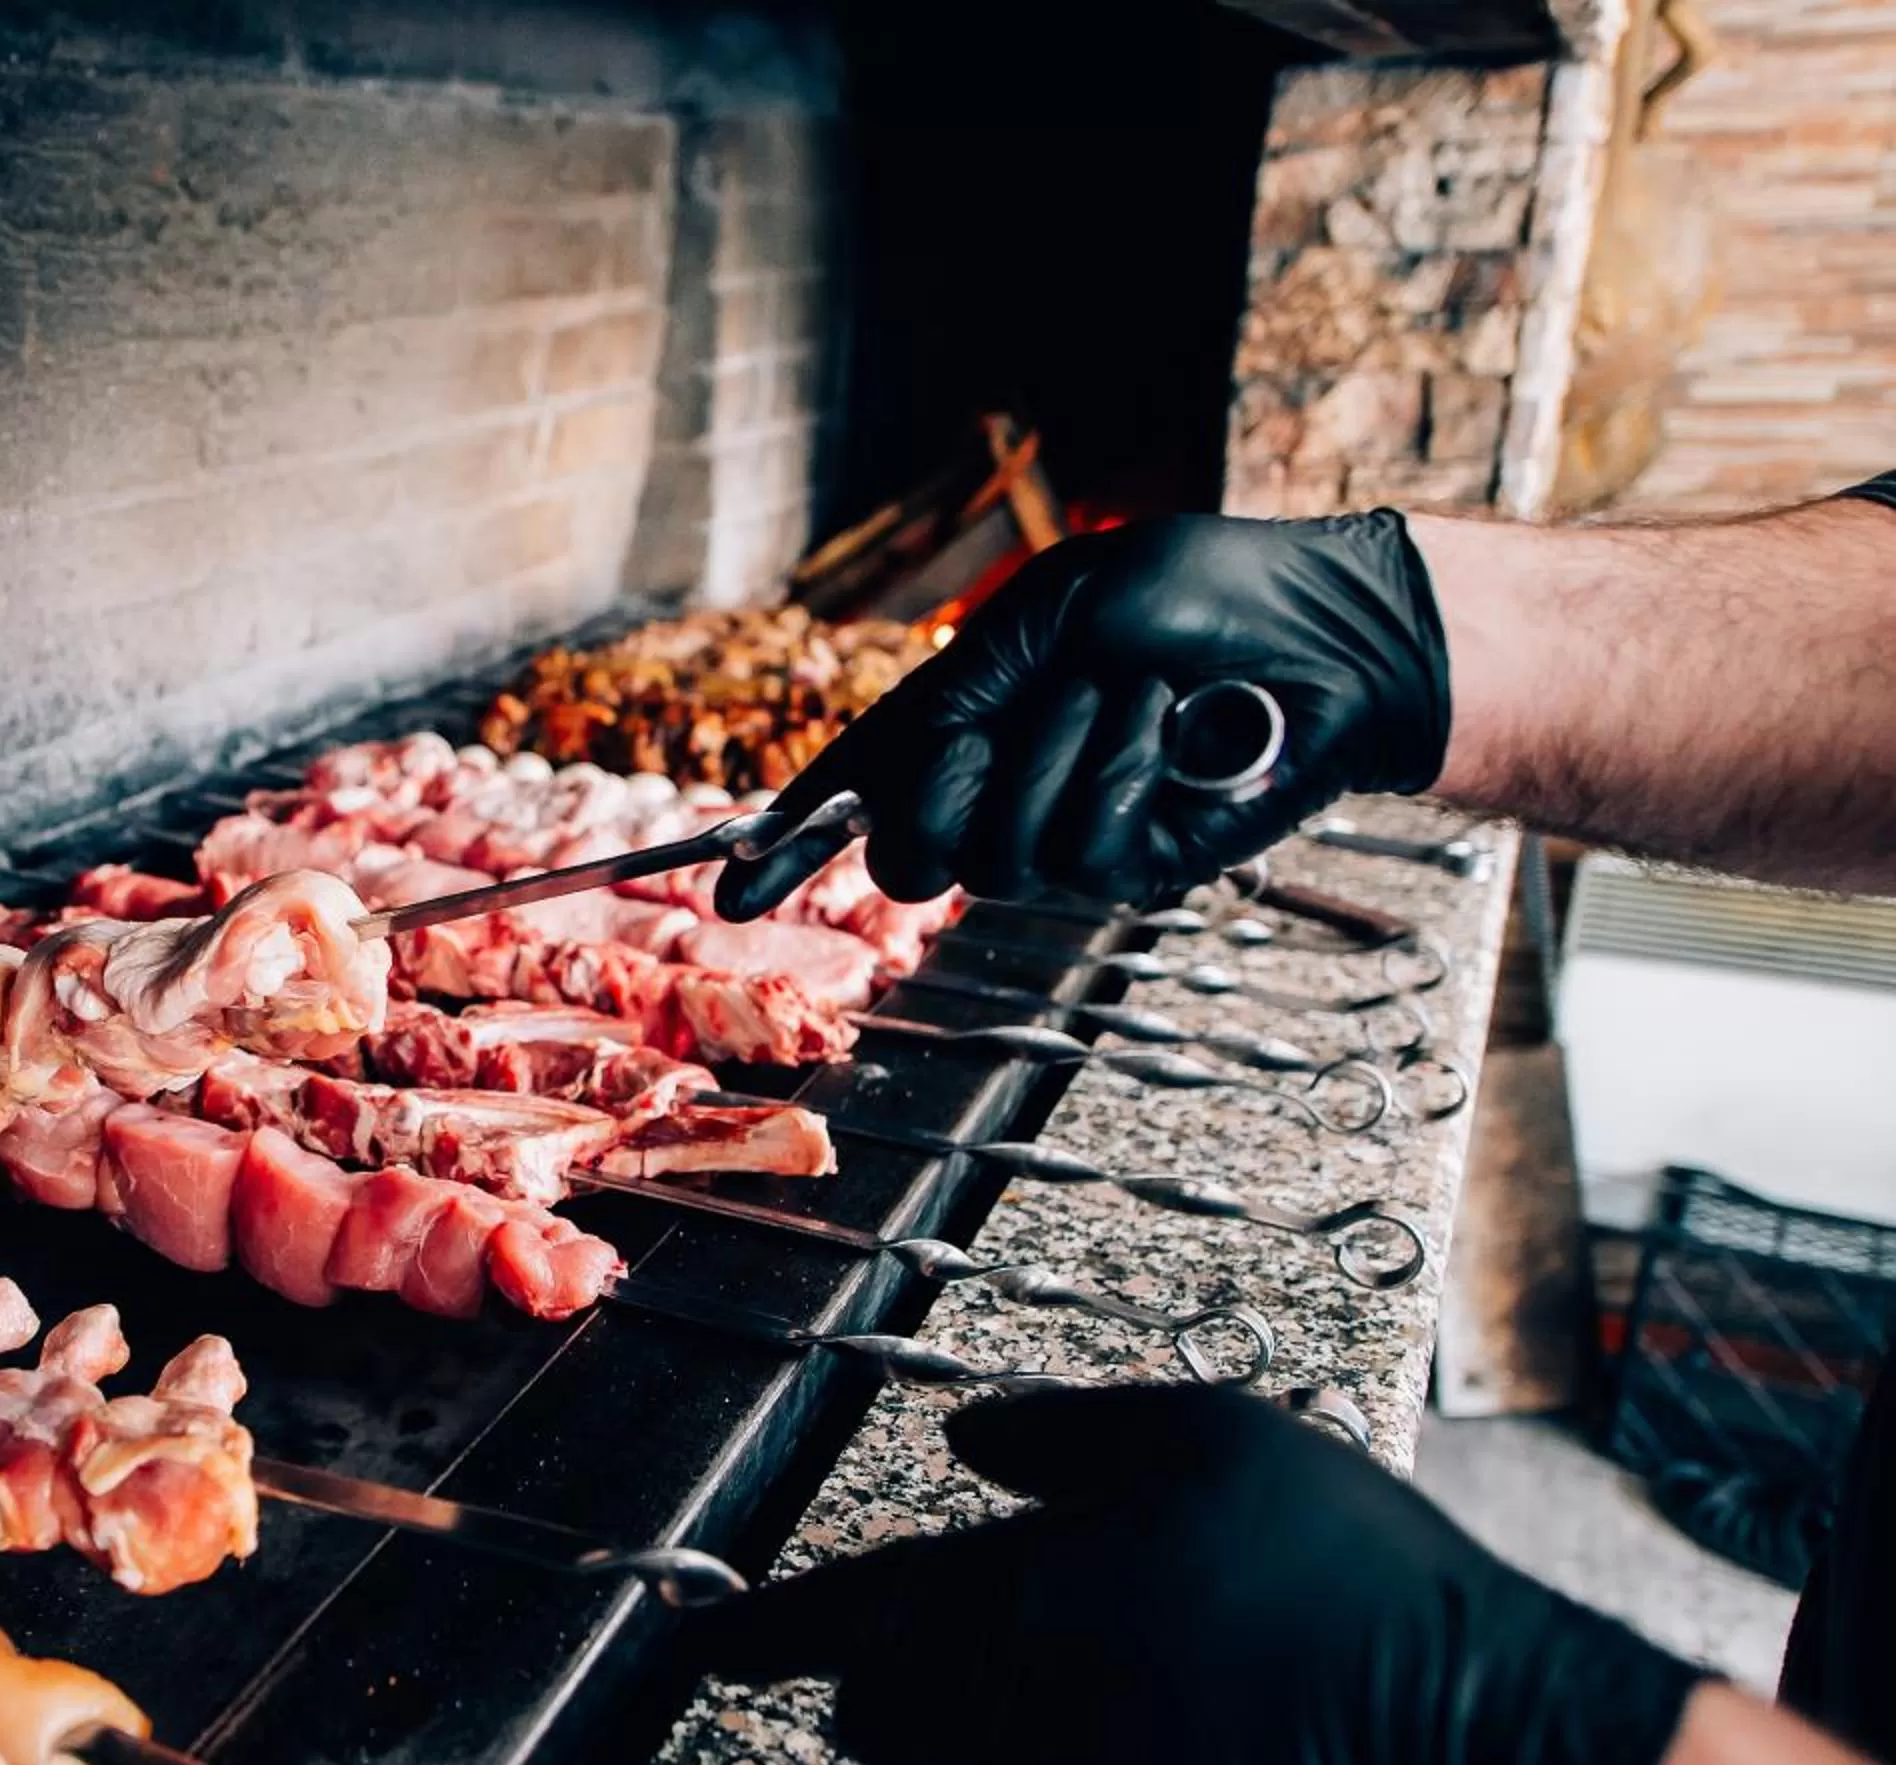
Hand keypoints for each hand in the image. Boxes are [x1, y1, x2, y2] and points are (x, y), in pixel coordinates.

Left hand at [700, 1387, 1702, 1764]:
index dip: (766, 1632)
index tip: (697, 1647)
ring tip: (1143, 1649)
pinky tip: (1209, 1715)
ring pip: (994, 1748)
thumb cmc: (1348, 1575)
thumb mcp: (1210, 1444)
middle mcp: (1026, 1722)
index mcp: (1023, 1601)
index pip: (853, 1619)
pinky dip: (1107, 1753)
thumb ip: (1068, 1438)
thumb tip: (970, 1441)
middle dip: (886, 1672)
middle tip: (910, 1642)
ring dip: (1014, 1701)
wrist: (1488, 1760)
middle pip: (901, 1701)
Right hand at [714, 513, 1451, 916]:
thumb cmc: (1199, 598)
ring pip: (989, 852)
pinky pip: (1076, 848)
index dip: (790, 841)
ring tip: (1128, 696)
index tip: (731, 881)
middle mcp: (1006, 790)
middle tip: (1004, 724)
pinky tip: (1168, 733)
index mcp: (971, 723)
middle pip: (905, 850)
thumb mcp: (1049, 609)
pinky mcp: (1133, 870)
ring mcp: (1067, 839)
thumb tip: (874, 782)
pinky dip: (1118, 771)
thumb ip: (952, 691)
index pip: (859, 791)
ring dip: (1057, 750)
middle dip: (937, 785)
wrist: (1320, 631)